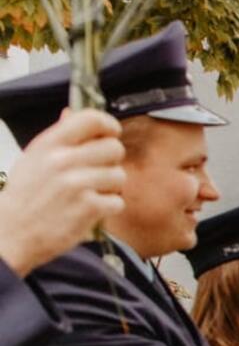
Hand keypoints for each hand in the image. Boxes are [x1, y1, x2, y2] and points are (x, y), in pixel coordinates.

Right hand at [0, 109, 124, 275]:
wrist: (11, 232)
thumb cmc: (25, 195)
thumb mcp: (33, 158)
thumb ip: (58, 137)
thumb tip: (71, 114)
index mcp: (49, 144)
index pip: (92, 119)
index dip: (109, 125)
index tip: (110, 134)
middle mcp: (63, 160)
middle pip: (114, 148)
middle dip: (112, 161)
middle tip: (98, 171)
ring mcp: (77, 184)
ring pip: (119, 176)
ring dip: (110, 187)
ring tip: (91, 193)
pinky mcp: (88, 207)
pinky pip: (117, 201)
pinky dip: (108, 208)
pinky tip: (90, 210)